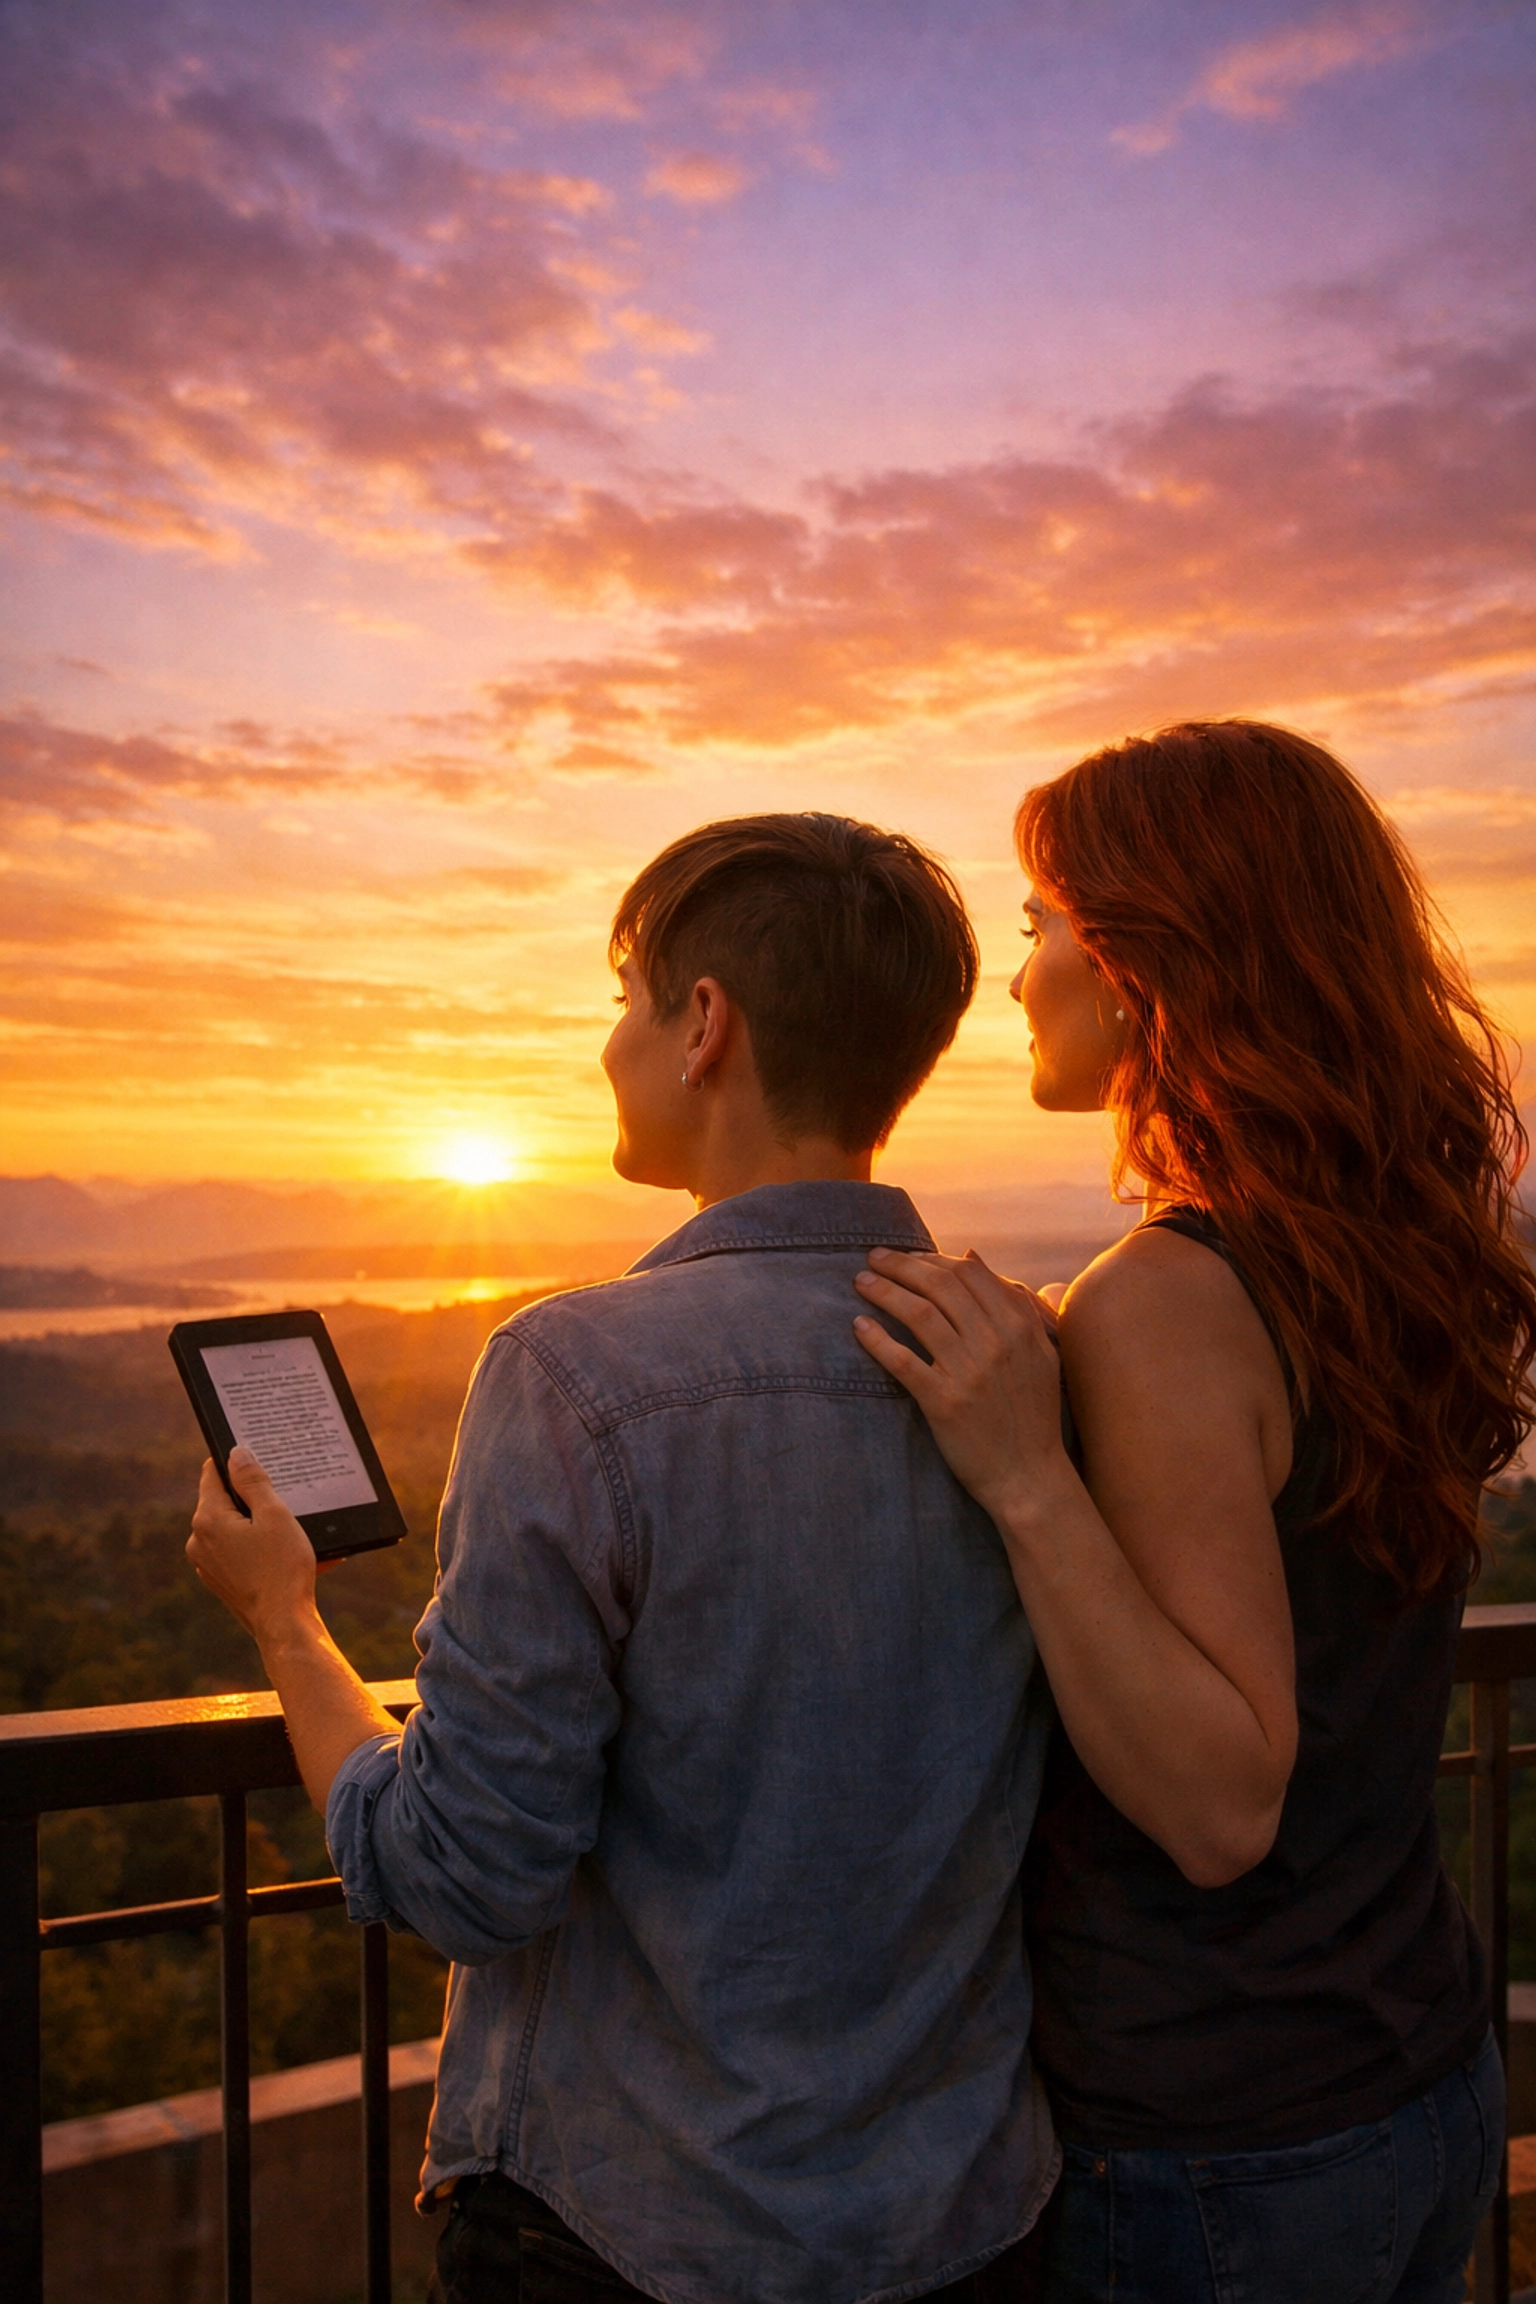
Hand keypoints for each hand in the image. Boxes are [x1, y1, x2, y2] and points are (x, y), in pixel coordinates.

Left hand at [187, 1448, 321, 1647]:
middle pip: (224, 1501)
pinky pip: (238, 1552)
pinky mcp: (219, 1580)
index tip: (257, 1460)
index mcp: (208, 1520)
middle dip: (253, 1498)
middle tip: (285, 1499)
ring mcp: (206, 1563)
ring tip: (293, 1532)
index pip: (213, 1473)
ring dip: (259, 1524)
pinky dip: (260, 1547)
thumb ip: (253, 1481)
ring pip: (232, 1527)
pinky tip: (288, 1554)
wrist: (283, 1624)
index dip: (235, 1462)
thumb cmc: (282, 1568)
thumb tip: (237, 1454)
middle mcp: (199, 1541)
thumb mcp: (274, 1515)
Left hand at [852, 1248, 1070, 1521]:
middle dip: (902, 1265)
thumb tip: (975, 1255)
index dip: (933, 1258)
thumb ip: (1014, 1303)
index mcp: (1019, 1327)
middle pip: (939, 1286)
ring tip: (861, 1282)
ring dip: (884, 1292)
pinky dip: (877, 1340)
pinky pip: (903, 1361)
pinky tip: (859, 1327)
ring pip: (918, 1315)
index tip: (909, 1257)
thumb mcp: (1040, 1353)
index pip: (968, 1273)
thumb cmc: (1032, 1415)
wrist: (1029, 1477)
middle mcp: (996, 1343)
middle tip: (874, 1257)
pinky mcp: (944, 1402)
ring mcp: (969, 1372)